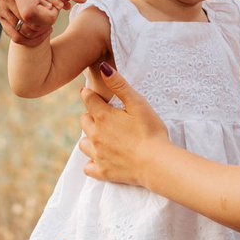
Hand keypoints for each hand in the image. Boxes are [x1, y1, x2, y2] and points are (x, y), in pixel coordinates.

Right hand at [0, 0, 84, 47]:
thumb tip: (82, 0)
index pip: (30, 13)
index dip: (48, 16)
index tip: (58, 5)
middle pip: (26, 25)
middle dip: (46, 23)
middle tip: (55, 8)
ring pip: (19, 33)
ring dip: (38, 30)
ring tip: (48, 14)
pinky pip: (12, 32)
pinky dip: (28, 33)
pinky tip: (40, 22)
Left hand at [78, 61, 167, 184]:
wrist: (156, 163)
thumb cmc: (150, 131)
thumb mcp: (137, 103)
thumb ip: (119, 85)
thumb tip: (102, 68)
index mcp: (103, 116)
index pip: (88, 99)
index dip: (90, 95)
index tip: (91, 94)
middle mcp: (95, 135)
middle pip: (84, 121)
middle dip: (91, 116)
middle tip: (104, 116)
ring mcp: (97, 154)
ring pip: (83, 144)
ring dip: (90, 138)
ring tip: (102, 137)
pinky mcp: (103, 171)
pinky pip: (88, 167)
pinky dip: (92, 163)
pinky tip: (100, 159)